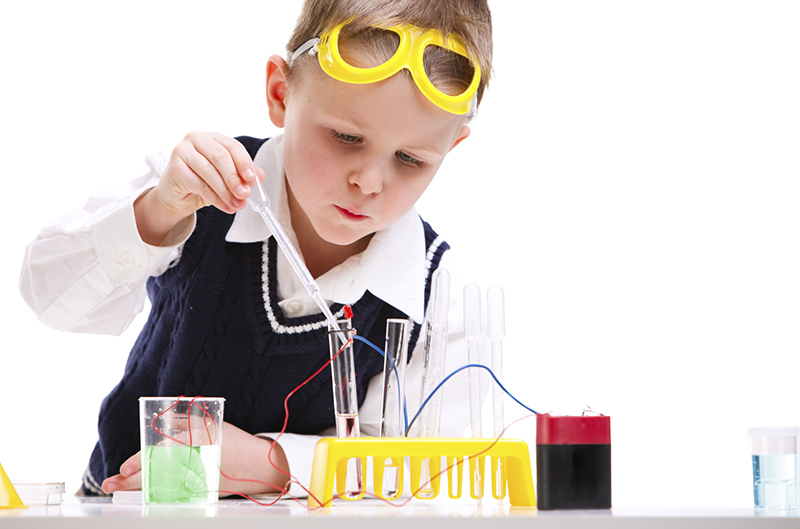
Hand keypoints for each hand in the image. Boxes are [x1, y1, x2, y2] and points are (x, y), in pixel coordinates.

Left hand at [101, 421, 289, 495]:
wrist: (259, 465)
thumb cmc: (234, 442)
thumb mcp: (210, 424)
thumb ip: (185, 424)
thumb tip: (161, 425)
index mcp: (196, 445)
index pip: (160, 454)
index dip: (139, 461)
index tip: (123, 468)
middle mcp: (194, 464)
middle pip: (155, 473)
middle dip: (131, 479)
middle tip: (112, 482)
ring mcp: (197, 481)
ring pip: (161, 485)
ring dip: (139, 488)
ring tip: (120, 487)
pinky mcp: (201, 493)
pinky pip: (174, 493)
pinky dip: (158, 493)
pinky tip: (145, 493)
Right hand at [134, 132, 264, 244]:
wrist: (177, 196)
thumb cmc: (202, 182)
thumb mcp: (226, 178)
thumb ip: (242, 175)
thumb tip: (260, 176)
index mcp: (213, 137)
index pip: (233, 146)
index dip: (244, 162)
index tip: (253, 178)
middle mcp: (196, 139)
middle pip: (221, 157)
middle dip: (235, 178)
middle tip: (245, 194)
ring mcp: (182, 152)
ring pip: (210, 172)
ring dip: (226, 192)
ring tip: (237, 204)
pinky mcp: (175, 168)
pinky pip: (200, 185)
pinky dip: (215, 198)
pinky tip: (225, 206)